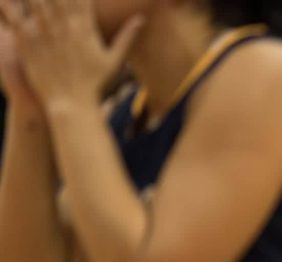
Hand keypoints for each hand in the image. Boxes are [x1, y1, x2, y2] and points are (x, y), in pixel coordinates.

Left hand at [0, 0, 142, 108]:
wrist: (72, 104)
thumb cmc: (95, 84)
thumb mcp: (114, 60)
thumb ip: (127, 37)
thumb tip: (141, 18)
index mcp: (85, 29)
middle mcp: (64, 27)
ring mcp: (44, 34)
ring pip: (36, 2)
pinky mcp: (27, 43)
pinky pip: (14, 17)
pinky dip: (9, 6)